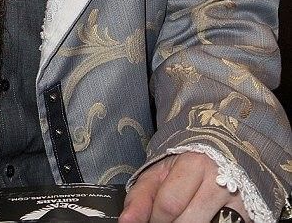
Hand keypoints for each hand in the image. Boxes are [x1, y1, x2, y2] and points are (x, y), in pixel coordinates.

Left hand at [119, 152, 247, 222]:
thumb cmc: (186, 166)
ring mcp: (237, 201)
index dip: (154, 219)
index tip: (152, 221)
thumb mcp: (160, 172)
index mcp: (194, 164)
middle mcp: (219, 180)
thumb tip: (125, 222)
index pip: (168, 204)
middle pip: (188, 222)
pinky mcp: (247, 215)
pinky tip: (199, 219)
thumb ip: (141, 196)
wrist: (223, 156)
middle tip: (165, 221)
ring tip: (181, 219)